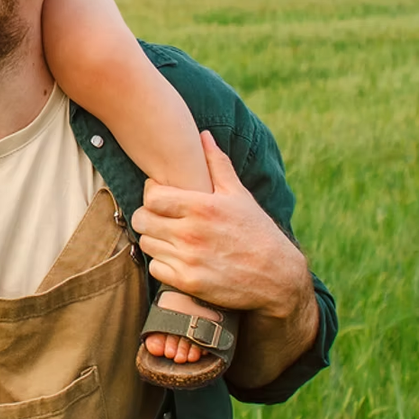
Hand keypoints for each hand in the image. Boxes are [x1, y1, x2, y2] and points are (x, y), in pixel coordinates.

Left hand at [130, 133, 310, 319]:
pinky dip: (162, 263)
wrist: (276, 276)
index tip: (162, 196)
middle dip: (148, 217)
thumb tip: (203, 135)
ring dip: (155, 239)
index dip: (152, 194)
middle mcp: (191, 233)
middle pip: (142, 220)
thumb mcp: (239, 195)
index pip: (151, 196)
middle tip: (162, 218)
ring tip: (170, 237)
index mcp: (202, 207)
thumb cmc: (256, 231)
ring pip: (146, 244)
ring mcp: (188, 259)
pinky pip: (155, 268)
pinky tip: (177, 257)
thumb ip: (217, 164)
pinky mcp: (188, 283)